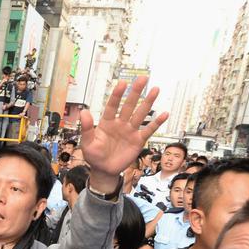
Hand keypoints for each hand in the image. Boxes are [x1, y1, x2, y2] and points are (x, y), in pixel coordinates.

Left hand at [79, 76, 167, 193]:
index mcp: (107, 122)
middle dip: (136, 92)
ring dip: (148, 102)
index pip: (112, 106)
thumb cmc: (94, 156)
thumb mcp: (87, 143)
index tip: (123, 84)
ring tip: (155, 89)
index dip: (117, 95)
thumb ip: (86, 128)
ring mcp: (130, 131)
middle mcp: (120, 123)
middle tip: (143, 78)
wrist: (104, 170)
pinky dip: (156, 123)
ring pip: (140, 114)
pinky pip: (149, 130)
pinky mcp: (138, 140)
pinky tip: (164, 114)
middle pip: (129, 105)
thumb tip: (84, 112)